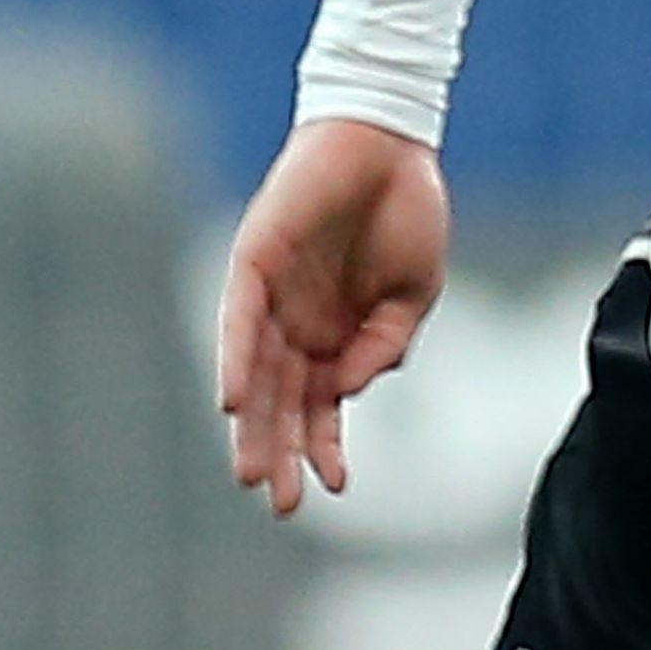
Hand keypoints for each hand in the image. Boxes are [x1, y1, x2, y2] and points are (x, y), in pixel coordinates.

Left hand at [213, 116, 449, 515]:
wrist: (392, 144)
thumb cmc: (407, 213)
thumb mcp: (416, 295)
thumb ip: (385, 345)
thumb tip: (350, 388)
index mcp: (336, 332)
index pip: (319, 403)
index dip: (326, 446)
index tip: (335, 489)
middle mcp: (297, 322)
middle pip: (280, 401)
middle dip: (282, 453)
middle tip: (282, 505)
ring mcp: (272, 296)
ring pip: (255, 374)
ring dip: (254, 425)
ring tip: (255, 474)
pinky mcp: (254, 262)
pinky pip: (238, 320)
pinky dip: (235, 360)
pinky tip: (235, 402)